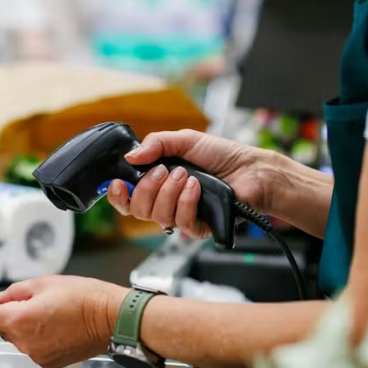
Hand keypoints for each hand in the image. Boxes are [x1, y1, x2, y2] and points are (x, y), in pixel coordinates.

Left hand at [0, 276, 126, 367]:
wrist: (111, 319)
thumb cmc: (82, 297)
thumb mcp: (44, 283)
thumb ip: (14, 292)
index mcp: (19, 320)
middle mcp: (24, 343)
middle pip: (2, 328)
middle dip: (10, 314)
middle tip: (32, 301)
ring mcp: (37, 356)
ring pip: (19, 338)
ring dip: (25, 327)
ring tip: (50, 314)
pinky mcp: (49, 363)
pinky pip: (33, 348)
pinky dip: (38, 338)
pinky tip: (57, 328)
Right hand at [106, 130, 276, 239]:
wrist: (251, 170)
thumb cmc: (221, 155)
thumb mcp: (185, 140)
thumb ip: (156, 144)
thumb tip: (130, 156)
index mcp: (158, 184)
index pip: (127, 199)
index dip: (117, 196)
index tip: (117, 184)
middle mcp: (166, 202)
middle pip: (137, 210)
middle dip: (147, 188)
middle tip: (165, 171)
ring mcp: (182, 216)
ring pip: (158, 217)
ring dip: (170, 193)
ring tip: (186, 176)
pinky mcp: (199, 227)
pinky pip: (181, 223)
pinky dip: (187, 201)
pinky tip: (196, 188)